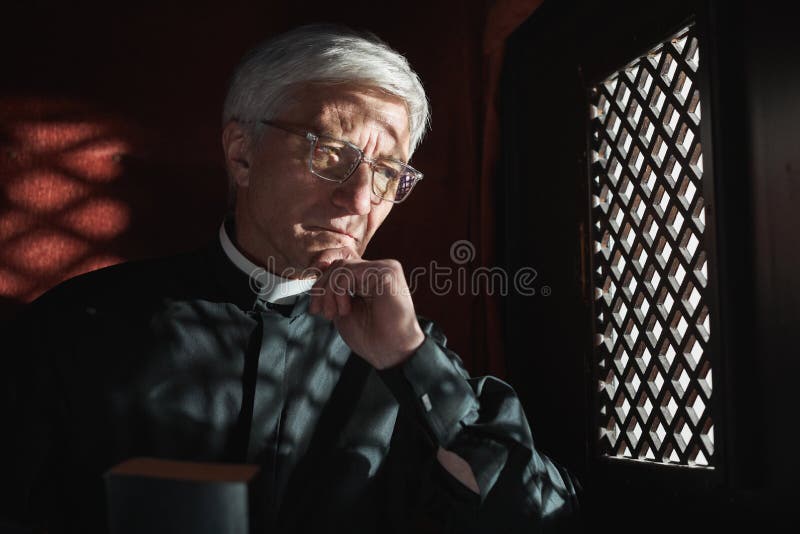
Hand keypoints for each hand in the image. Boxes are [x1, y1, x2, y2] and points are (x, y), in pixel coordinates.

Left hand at [307, 246, 424, 369]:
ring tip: (334, 314)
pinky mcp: (387, 272)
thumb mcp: (342, 310)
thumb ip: (333, 292)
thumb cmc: (371, 336)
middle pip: (339, 266)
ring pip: (342, 267)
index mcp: (370, 278)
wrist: (390, 352)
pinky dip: (339, 290)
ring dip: (329, 292)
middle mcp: (379, 270)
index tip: (315, 309)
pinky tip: (346, 309)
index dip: (321, 286)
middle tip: (321, 312)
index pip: (339, 269)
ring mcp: (385, 269)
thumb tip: (317, 271)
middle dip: (322, 289)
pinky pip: (350, 271)